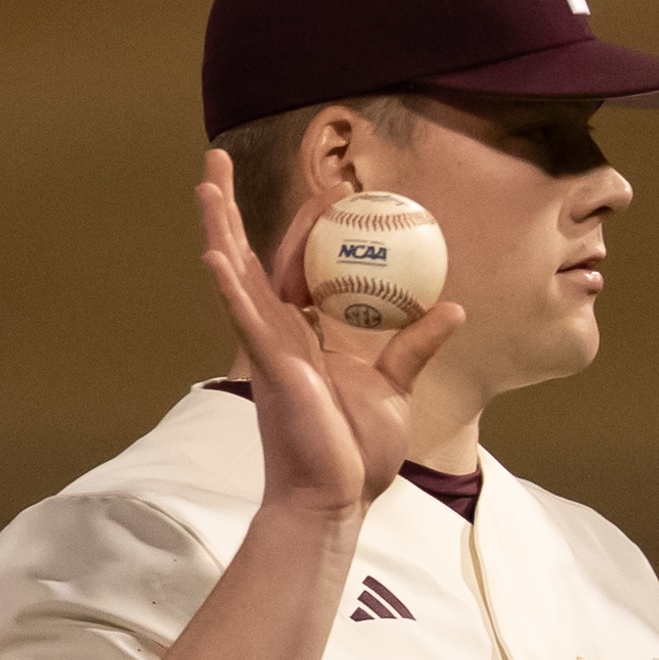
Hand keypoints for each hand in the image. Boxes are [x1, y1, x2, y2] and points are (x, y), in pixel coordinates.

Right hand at [196, 149, 463, 518]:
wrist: (336, 499)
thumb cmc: (355, 452)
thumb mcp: (395, 388)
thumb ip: (415, 346)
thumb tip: (454, 309)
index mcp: (305, 335)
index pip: (297, 268)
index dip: (306, 228)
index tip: (325, 193)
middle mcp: (279, 333)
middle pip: (252, 259)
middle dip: (233, 211)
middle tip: (220, 160)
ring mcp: (268, 347)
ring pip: (237, 276)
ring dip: (219, 228)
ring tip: (204, 182)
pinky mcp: (268, 367)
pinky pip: (244, 320)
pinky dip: (230, 286)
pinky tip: (214, 253)